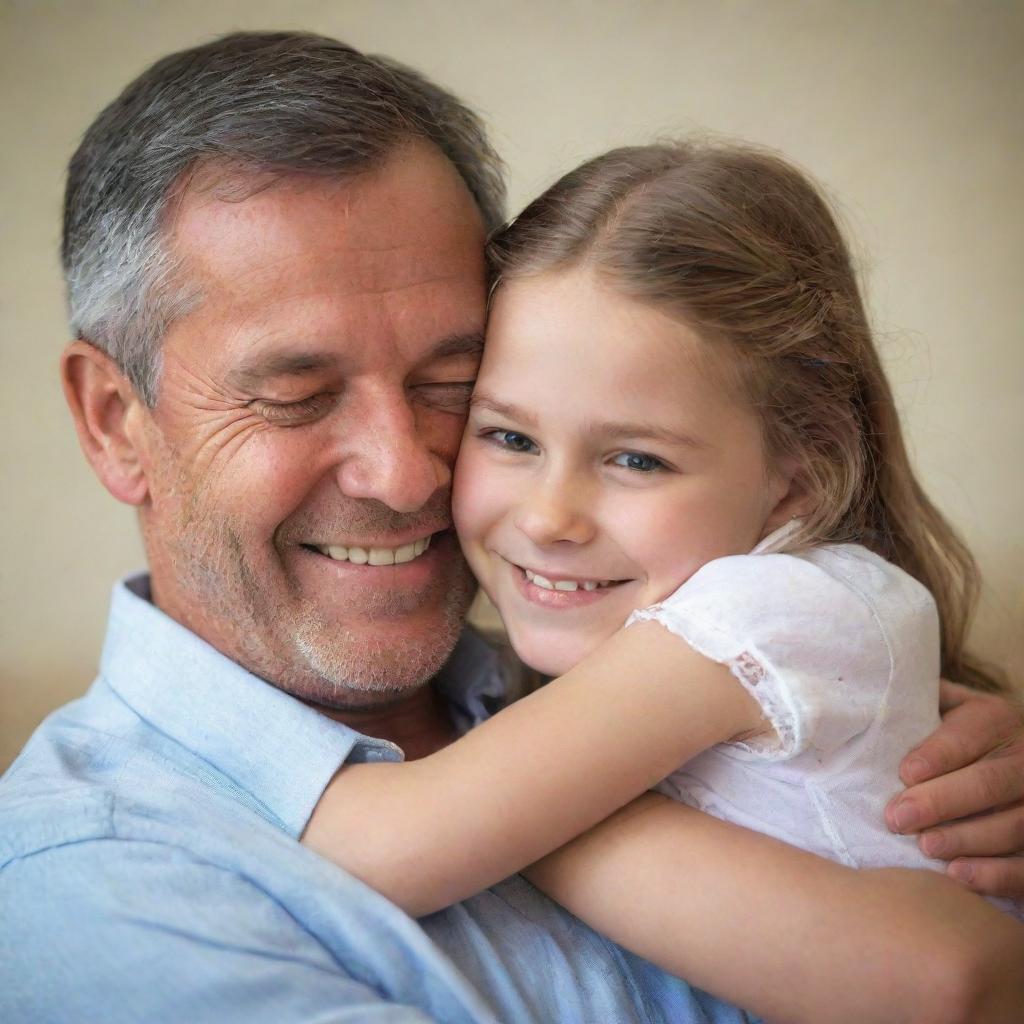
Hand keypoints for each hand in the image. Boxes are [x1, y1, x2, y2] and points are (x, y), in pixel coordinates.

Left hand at [885, 681, 1023, 897]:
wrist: (1008, 757)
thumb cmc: (959, 734)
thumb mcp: (947, 708)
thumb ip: (917, 705)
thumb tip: (864, 703)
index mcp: (996, 720)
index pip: (967, 737)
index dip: (937, 755)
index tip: (905, 773)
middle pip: (988, 783)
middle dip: (940, 803)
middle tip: (897, 819)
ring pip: (1012, 825)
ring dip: (965, 839)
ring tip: (925, 847)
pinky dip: (995, 874)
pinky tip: (957, 875)